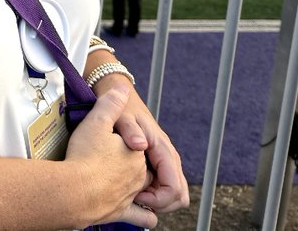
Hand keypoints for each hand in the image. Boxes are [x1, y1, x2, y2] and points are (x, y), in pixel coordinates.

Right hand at [66, 87, 156, 227]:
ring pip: (146, 191)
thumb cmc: (83, 157)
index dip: (127, 144)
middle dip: (134, 166)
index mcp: (136, 155)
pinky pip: (144, 217)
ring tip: (123, 183)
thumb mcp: (96, 121)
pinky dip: (145, 215)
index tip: (111, 141)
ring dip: (143, 189)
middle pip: (145, 170)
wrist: (72, 191)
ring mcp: (132, 196)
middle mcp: (139, 177)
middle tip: (112, 159)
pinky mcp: (122, 213)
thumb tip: (121, 87)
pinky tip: (137, 210)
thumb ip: (110, 103)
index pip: (140, 147)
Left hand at [104, 79, 190, 213]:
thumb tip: (140, 145)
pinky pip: (162, 185)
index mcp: (162, 148)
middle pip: (179, 195)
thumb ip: (130, 131)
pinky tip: (132, 188)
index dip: (158, 199)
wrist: (118, 94)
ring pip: (174, 192)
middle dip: (161, 204)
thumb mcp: (121, 117)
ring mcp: (164, 160)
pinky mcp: (157, 161)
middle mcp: (168, 156)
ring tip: (133, 195)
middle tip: (135, 200)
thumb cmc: (119, 108)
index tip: (137, 198)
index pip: (174, 187)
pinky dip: (152, 192)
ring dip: (156, 199)